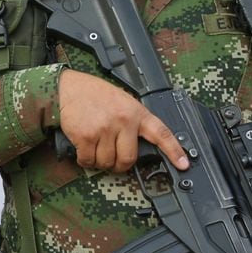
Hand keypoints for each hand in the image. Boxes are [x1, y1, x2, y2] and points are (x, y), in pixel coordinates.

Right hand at [58, 69, 189, 172]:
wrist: (68, 87)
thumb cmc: (94, 95)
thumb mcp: (122, 101)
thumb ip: (133, 121)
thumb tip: (139, 146)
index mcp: (136, 112)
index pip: (161, 134)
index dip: (174, 151)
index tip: (183, 164)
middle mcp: (123, 121)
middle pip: (128, 159)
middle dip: (120, 165)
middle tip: (114, 160)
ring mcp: (104, 129)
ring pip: (107, 162)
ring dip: (100, 162)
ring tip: (95, 149)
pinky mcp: (86, 136)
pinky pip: (88, 160)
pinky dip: (85, 160)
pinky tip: (84, 150)